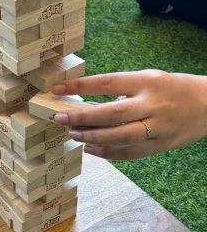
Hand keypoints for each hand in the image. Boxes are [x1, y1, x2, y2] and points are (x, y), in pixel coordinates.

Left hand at [52, 70, 206, 159]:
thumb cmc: (174, 88)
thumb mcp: (150, 78)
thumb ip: (124, 91)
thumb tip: (91, 105)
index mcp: (146, 81)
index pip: (106, 82)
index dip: (79, 86)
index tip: (57, 88)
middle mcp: (151, 104)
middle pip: (110, 114)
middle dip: (82, 118)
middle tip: (61, 119)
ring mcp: (157, 127)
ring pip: (119, 137)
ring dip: (92, 138)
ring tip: (74, 135)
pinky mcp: (161, 146)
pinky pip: (130, 153)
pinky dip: (108, 153)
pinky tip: (92, 150)